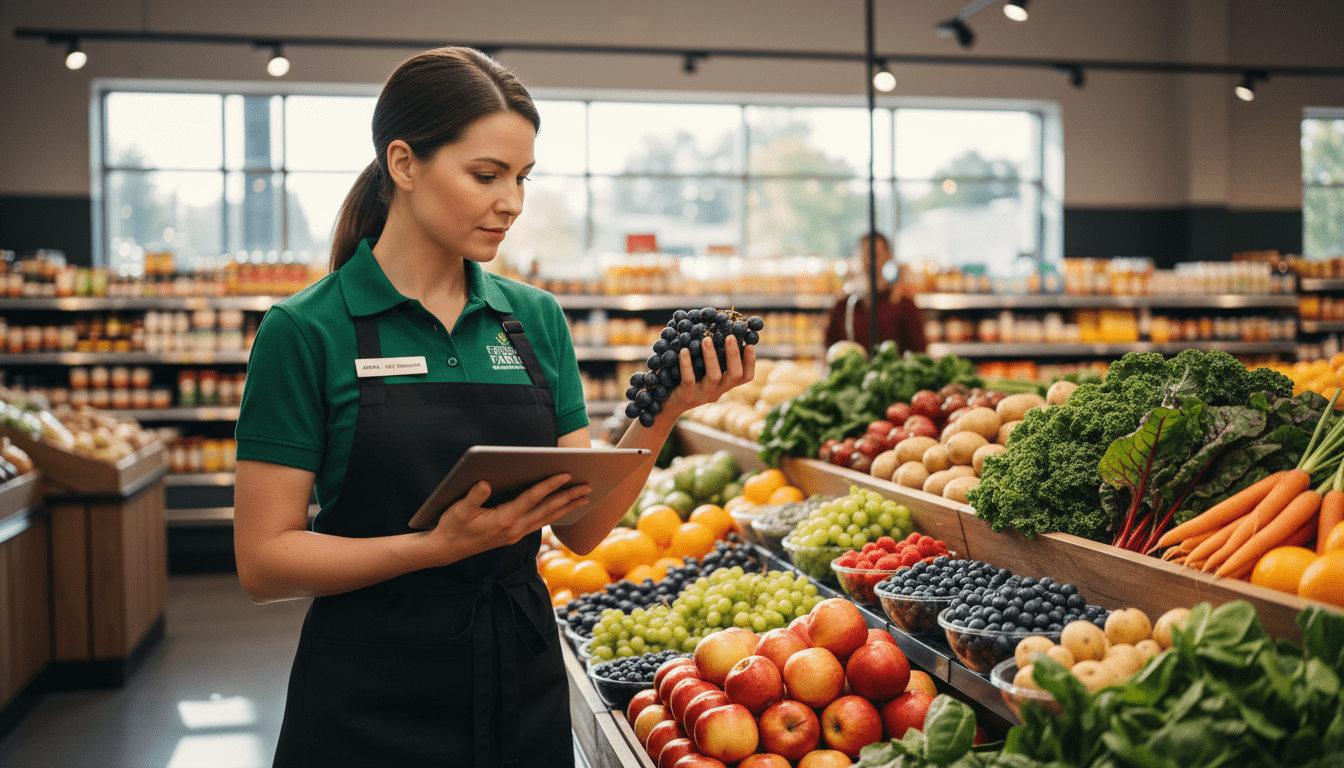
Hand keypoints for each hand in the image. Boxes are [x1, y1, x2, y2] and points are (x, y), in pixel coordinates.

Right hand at [426, 473, 590, 563]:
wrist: (446, 550)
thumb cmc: (452, 526)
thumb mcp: (458, 509)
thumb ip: (473, 496)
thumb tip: (484, 483)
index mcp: (503, 519)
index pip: (532, 498)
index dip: (549, 485)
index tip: (565, 474)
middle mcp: (514, 528)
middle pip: (547, 510)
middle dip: (568, 497)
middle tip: (587, 487)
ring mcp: (515, 534)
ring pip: (547, 519)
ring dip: (566, 507)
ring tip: (583, 498)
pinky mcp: (513, 536)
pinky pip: (539, 524)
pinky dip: (553, 515)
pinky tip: (561, 510)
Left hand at [662, 334, 756, 416]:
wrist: (665, 405)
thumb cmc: (684, 380)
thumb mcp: (701, 371)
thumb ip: (710, 358)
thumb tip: (715, 330)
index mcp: (723, 385)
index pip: (745, 377)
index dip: (750, 362)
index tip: (749, 344)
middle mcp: (717, 392)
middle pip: (734, 375)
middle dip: (734, 355)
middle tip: (730, 336)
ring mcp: (702, 395)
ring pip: (715, 377)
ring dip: (712, 356)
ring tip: (706, 339)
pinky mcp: (686, 396)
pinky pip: (689, 379)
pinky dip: (687, 363)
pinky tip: (684, 350)